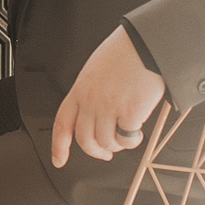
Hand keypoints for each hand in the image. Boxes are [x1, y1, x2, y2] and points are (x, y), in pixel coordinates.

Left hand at [51, 27, 165, 167]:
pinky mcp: (129, 114)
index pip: (62, 124)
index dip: (58, 146)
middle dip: (95, 152)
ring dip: (116, 146)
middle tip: (104, 153)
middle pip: (85, 140)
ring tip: (125, 138)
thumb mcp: (95, 70)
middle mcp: (91, 102)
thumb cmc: (125, 52)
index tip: (58, 160)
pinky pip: (126, 139)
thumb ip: (90, 92)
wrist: (146, 45)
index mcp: (80, 90)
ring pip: (107, 143)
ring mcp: (109, 109)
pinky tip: (137, 132)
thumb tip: (94, 114)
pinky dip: (132, 140)